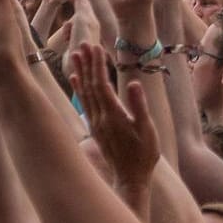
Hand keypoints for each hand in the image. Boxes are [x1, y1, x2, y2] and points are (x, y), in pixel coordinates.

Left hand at [68, 43, 159, 193]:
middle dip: (87, 63)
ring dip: (80, 72)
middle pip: (90, 85)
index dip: (98, 65)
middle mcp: (100, 118)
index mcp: (113, 116)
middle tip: (83, 43)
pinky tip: (75, 79)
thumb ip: (139, 107)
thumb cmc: (144, 156)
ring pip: (84, 93)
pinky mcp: (95, 128)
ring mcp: (96, 123)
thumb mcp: (147, 131)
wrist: (131, 179)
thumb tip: (133, 84)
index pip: (102, 85)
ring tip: (74, 54)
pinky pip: (84, 104)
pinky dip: (79, 89)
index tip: (96, 47)